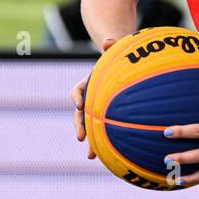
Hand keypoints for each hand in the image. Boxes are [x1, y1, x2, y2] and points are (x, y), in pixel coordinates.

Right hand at [72, 37, 115, 159]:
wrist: (121, 63)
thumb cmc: (118, 55)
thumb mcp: (114, 49)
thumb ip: (110, 45)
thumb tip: (108, 41)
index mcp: (88, 82)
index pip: (77, 90)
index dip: (77, 97)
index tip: (79, 104)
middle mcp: (90, 97)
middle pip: (81, 114)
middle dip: (80, 127)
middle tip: (81, 139)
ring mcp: (98, 107)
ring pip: (92, 126)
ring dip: (91, 142)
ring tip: (92, 157)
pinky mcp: (107, 115)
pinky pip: (105, 129)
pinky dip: (106, 141)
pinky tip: (111, 155)